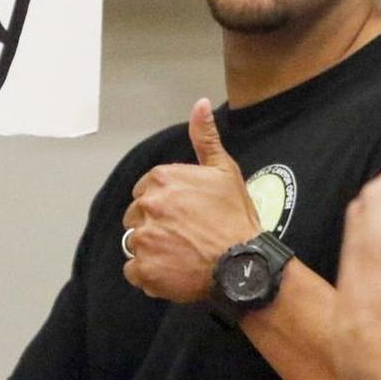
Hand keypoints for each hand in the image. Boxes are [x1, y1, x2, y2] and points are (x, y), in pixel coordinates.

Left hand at [123, 98, 260, 301]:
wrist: (246, 265)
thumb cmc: (236, 218)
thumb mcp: (224, 171)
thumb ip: (205, 137)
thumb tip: (200, 104)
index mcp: (160, 180)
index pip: (144, 192)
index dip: (162, 205)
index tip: (181, 217)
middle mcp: (147, 206)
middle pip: (136, 216)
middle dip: (153, 226)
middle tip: (182, 237)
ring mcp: (144, 238)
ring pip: (135, 243)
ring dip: (151, 251)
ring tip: (179, 256)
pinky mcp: (145, 269)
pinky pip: (134, 271)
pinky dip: (148, 275)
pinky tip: (170, 273)